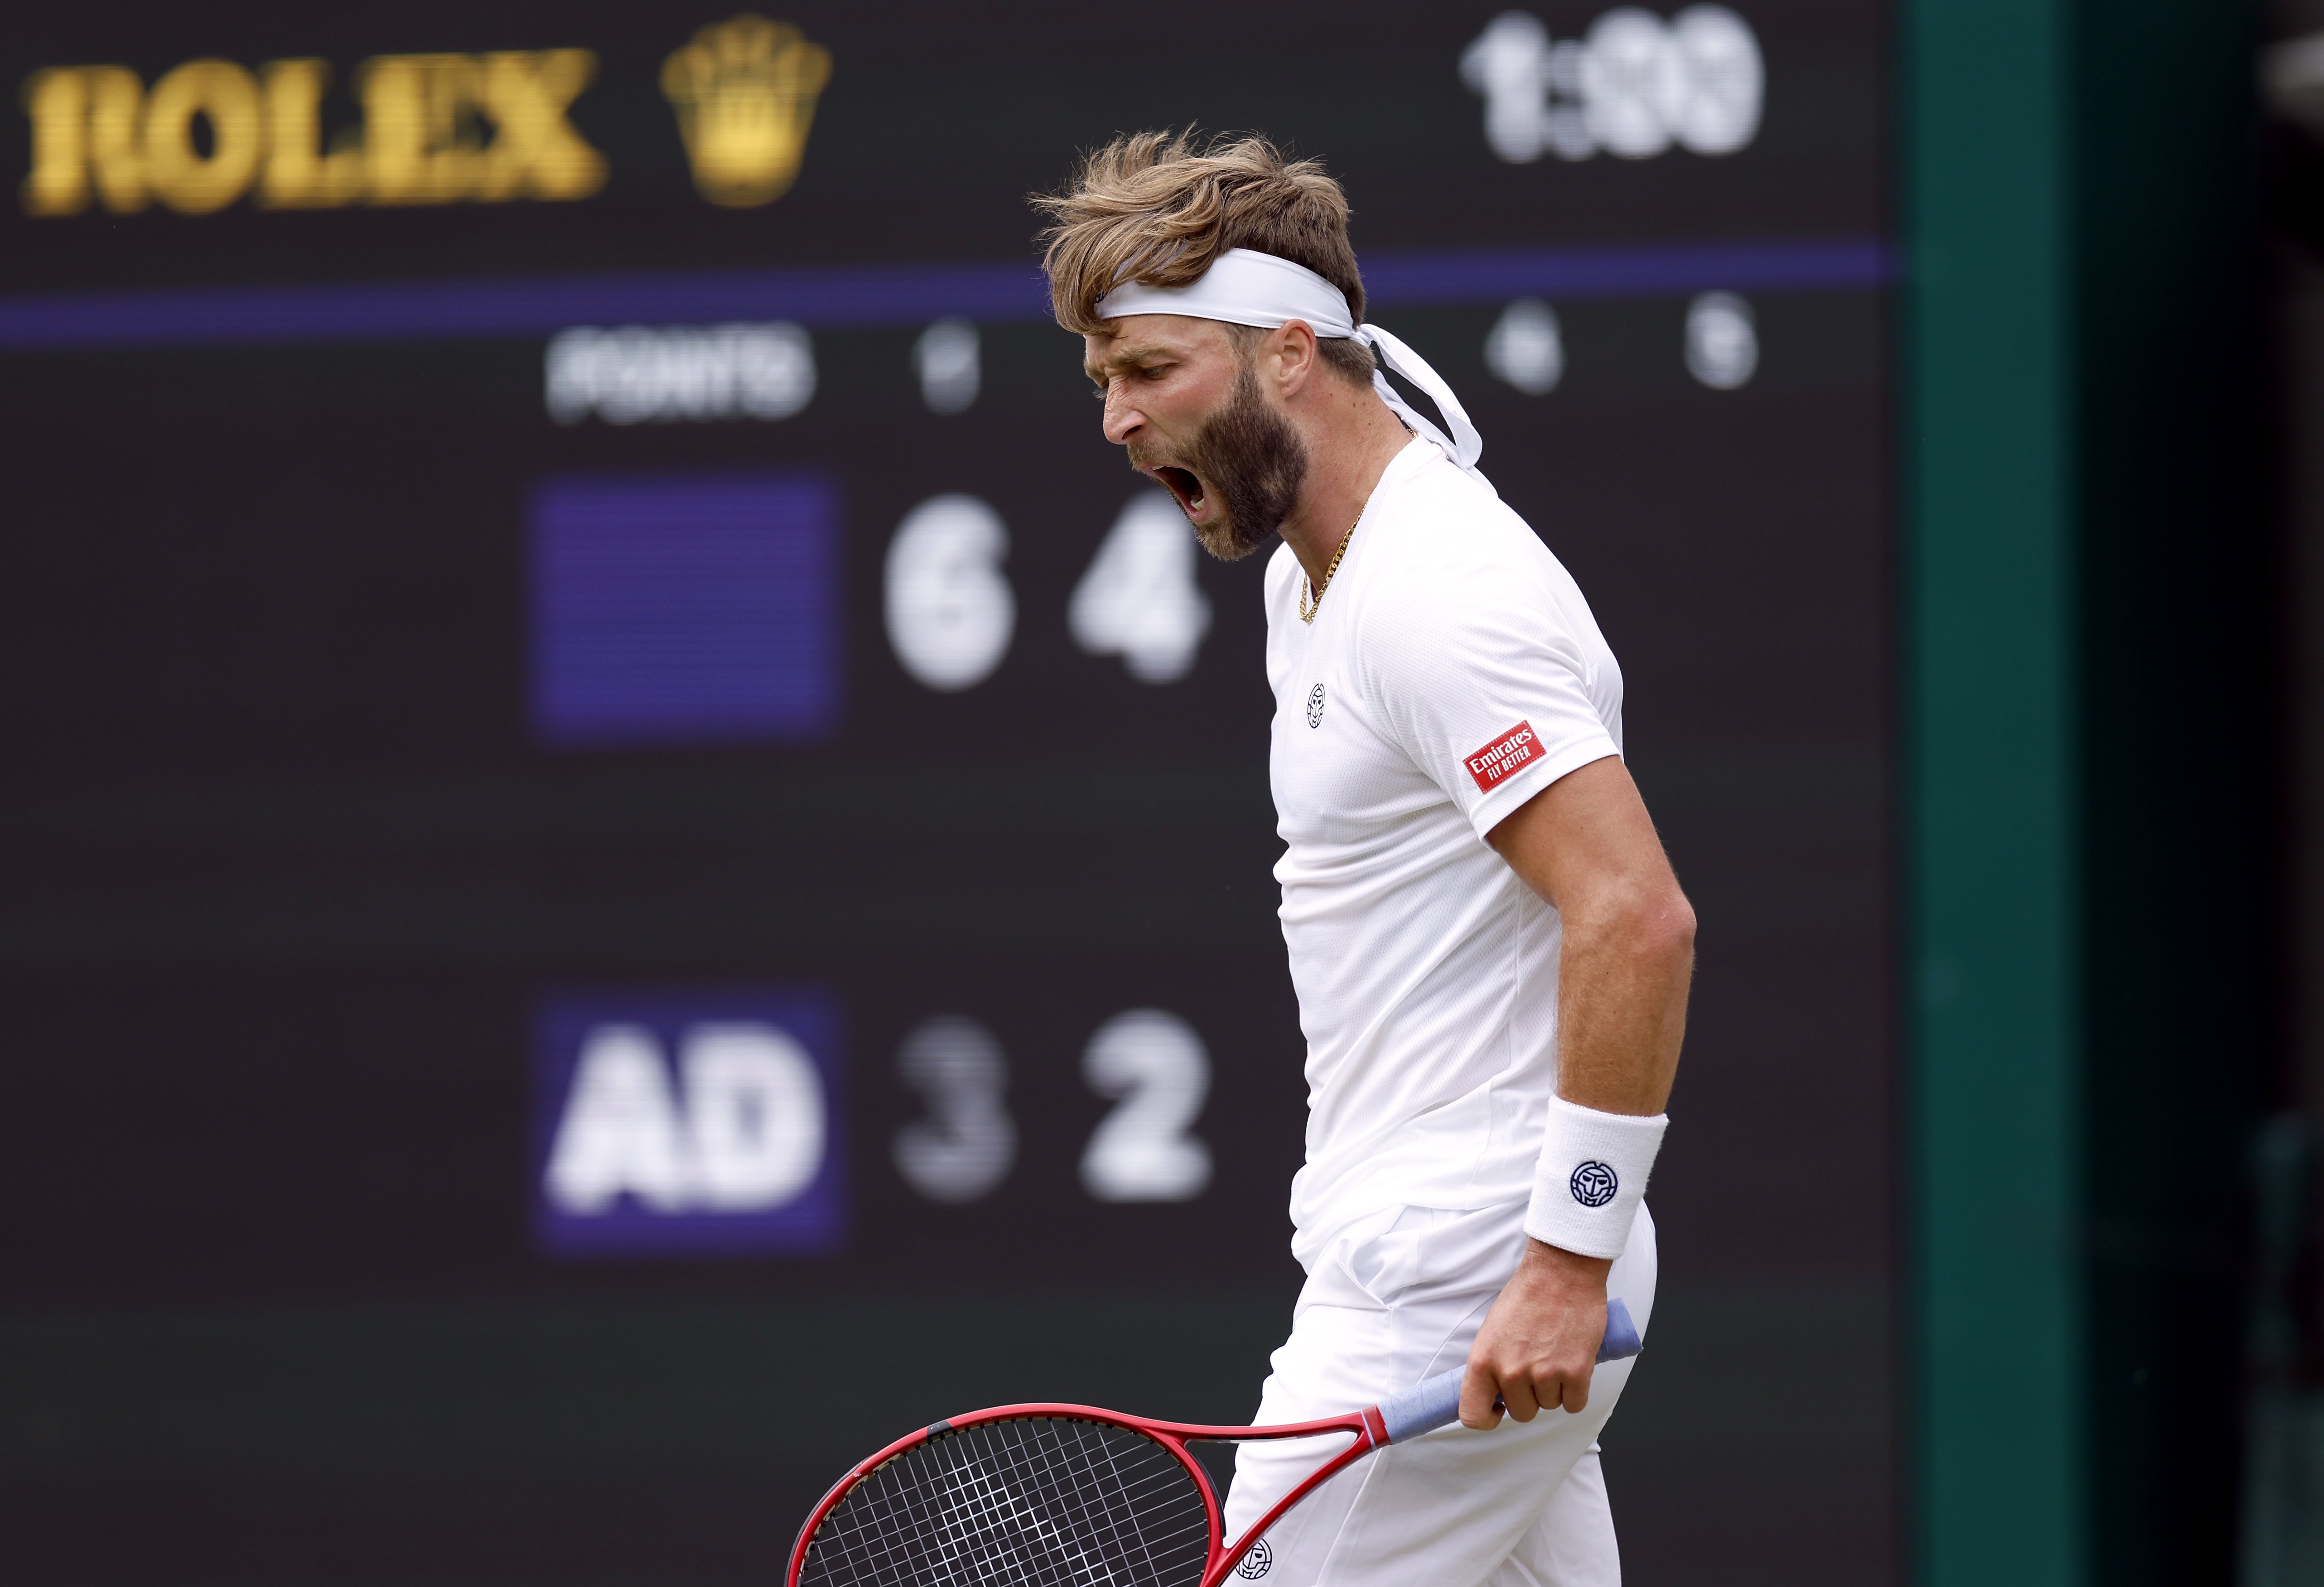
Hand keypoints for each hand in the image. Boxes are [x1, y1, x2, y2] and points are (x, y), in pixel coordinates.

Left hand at [1460, 1238, 1612, 1428]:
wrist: (1561, 1272)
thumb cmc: (1527, 1295)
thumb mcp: (1492, 1330)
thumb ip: (1491, 1364)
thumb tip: (1494, 1392)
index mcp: (1483, 1361)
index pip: (1473, 1415)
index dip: (1487, 1418)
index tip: (1498, 1410)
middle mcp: (1511, 1372)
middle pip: (1521, 1412)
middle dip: (1529, 1396)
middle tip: (1536, 1366)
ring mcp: (1544, 1374)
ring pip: (1549, 1406)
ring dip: (1554, 1389)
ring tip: (1554, 1354)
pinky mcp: (1575, 1373)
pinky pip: (1574, 1403)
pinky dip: (1576, 1390)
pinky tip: (1572, 1364)